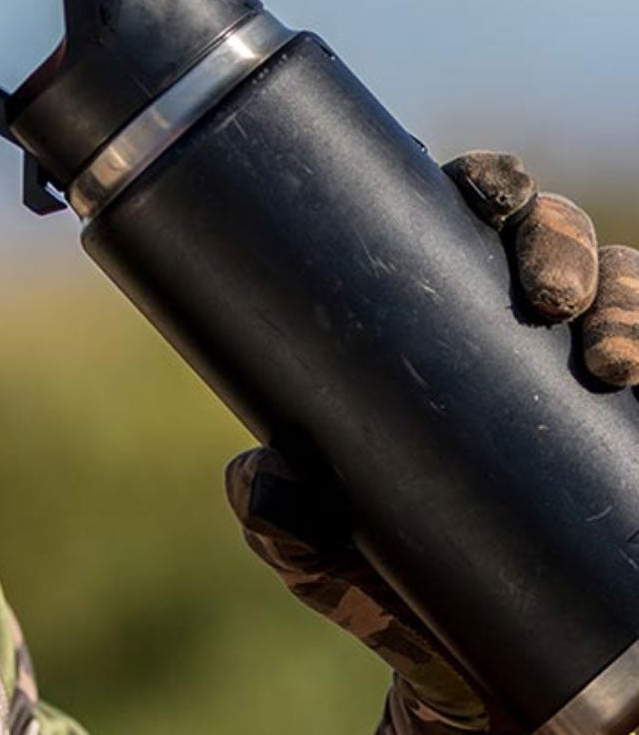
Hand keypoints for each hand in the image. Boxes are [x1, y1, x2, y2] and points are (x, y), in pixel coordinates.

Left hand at [226, 151, 638, 733]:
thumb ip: (282, 521)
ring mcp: (580, 371)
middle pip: (551, 236)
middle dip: (562, 241)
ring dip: (629, 296)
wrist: (477, 672)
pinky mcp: (633, 423)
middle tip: (548, 298)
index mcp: (435, 321)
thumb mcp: (329, 552)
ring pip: (623, 286)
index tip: (483, 193)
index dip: (484, 183)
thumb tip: (254, 479)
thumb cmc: (397, 584)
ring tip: (610, 358)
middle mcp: (514, 329)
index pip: (461, 221)